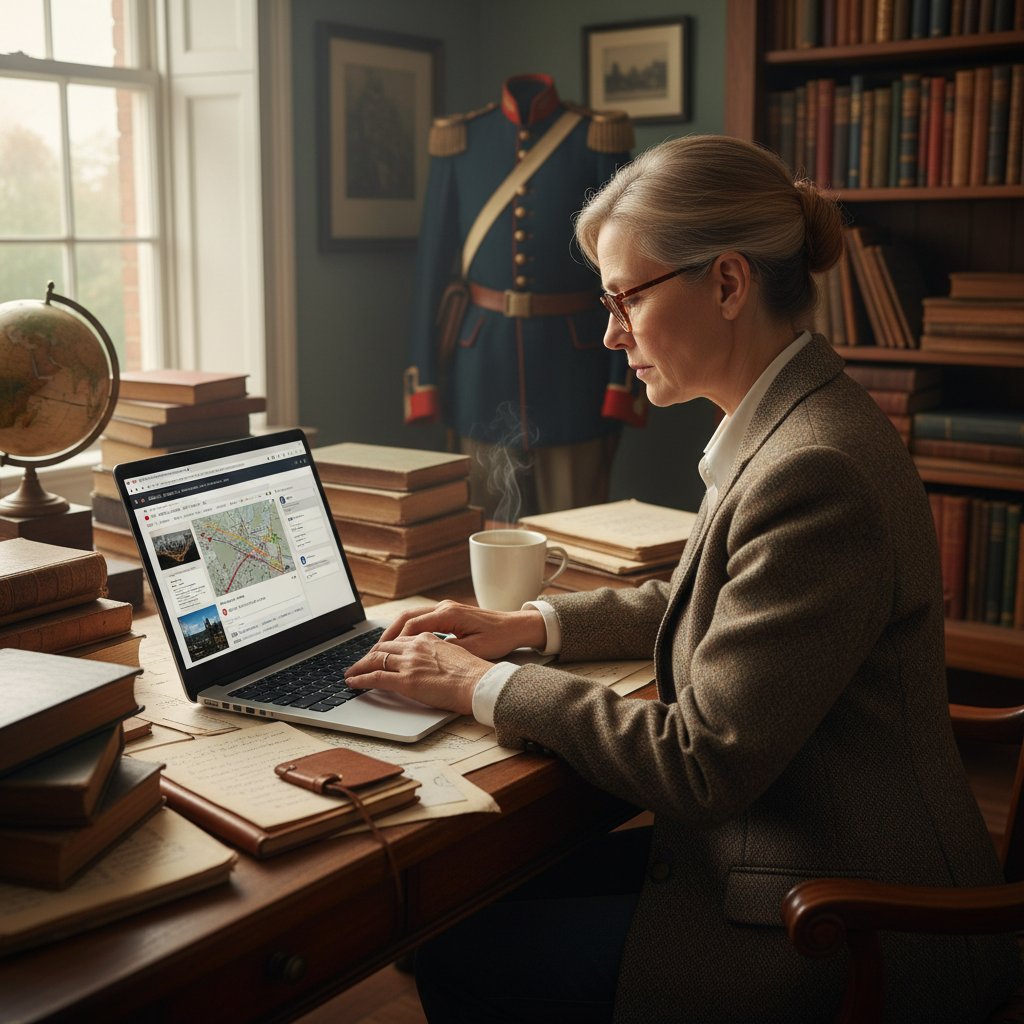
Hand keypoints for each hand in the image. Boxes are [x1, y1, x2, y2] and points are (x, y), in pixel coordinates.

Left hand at [344, 632, 490, 715]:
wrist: (481, 682)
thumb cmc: (475, 672)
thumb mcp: (457, 653)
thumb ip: (439, 652)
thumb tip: (431, 661)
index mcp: (428, 638)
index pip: (399, 639)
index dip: (385, 647)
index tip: (378, 653)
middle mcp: (416, 646)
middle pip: (383, 647)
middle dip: (368, 655)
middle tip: (359, 663)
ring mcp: (410, 663)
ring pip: (376, 660)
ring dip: (360, 666)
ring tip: (350, 673)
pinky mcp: (407, 681)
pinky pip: (376, 678)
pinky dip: (360, 679)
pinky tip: (352, 683)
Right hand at [378, 599, 546, 659]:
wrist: (516, 626)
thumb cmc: (499, 638)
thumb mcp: (474, 648)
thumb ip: (448, 650)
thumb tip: (425, 656)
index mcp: (448, 614)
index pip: (412, 626)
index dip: (394, 642)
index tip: (380, 656)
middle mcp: (444, 607)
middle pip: (406, 618)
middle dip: (387, 635)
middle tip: (372, 654)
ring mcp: (445, 608)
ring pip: (411, 617)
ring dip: (395, 632)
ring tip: (381, 650)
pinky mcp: (448, 613)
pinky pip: (421, 619)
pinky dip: (407, 630)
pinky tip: (401, 644)